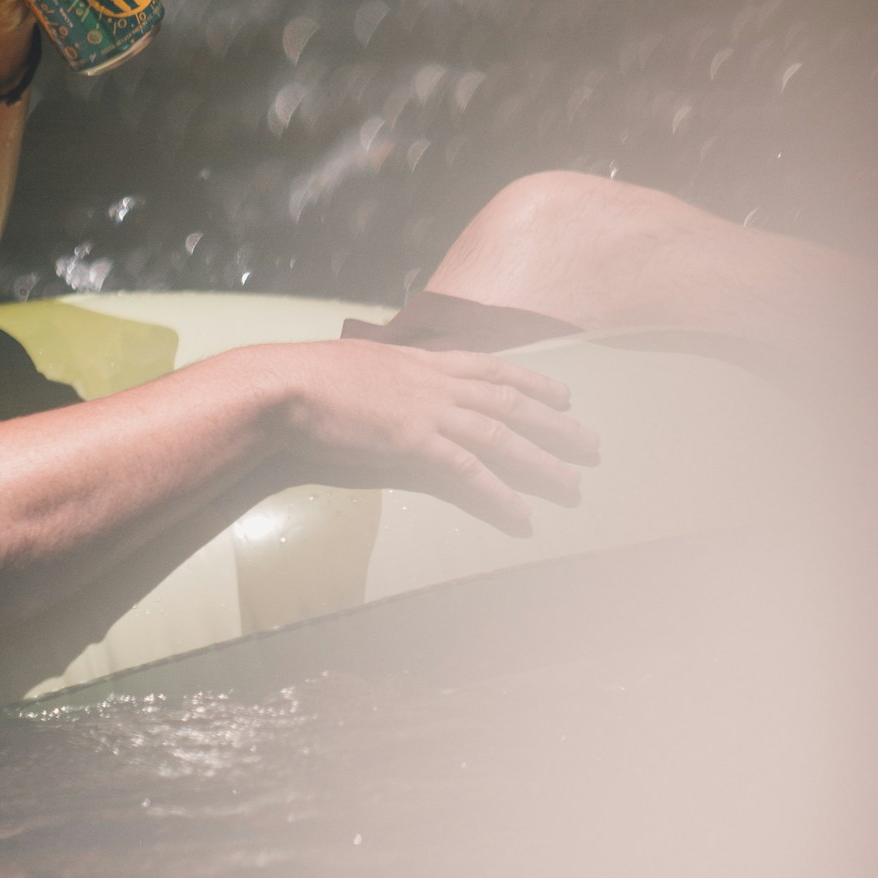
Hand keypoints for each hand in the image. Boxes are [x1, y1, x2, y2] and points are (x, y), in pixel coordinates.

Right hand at [266, 340, 598, 535]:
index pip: (491, 368)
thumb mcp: (357, 365)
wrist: (285, 386)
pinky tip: (521, 515)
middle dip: (556, 425)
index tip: (563, 396)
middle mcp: (435, 382)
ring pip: (501, 437)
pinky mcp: (415, 442)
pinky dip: (500, 495)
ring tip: (573, 486)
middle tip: (592, 446)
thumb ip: (385, 377)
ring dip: (542, 463)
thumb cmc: (307, 378)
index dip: (532, 382)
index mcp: (422, 362)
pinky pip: (469, 472)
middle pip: (510, 402)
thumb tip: (389, 386)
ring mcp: (428, 411)